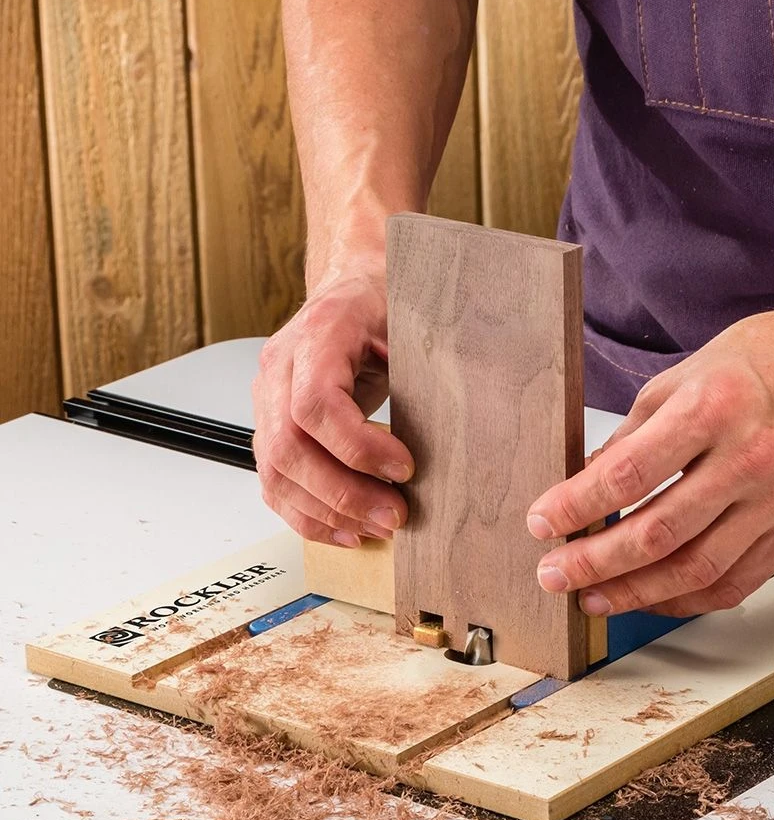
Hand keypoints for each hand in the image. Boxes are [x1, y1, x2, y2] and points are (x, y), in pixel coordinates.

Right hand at [252, 269, 413, 545]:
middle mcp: (279, 369)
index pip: (315, 404)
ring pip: (276, 474)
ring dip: (328, 512)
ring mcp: (266, 401)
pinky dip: (309, 516)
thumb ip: (425, 367)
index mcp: (317, 335)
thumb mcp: (411, 322)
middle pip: (289, 448)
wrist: (354, 289)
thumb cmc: (384, 305)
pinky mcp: (270, 429)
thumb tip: (460, 427)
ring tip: (376, 528)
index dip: (358, 447)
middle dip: (344, 493)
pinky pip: (274, 484)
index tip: (404, 468)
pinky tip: (346, 530)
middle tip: (394, 515)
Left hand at [527, 305, 773, 615]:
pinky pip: (735, 582)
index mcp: (712, 410)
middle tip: (555, 574)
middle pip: (657, 533)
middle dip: (594, 562)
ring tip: (593, 598)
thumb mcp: (683, 376)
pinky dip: (688, 599)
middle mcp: (747, 461)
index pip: (627, 474)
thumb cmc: (770, 359)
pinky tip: (653, 598)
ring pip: (695, 569)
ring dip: (635, 593)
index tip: (543, 522)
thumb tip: (589, 482)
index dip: (576, 506)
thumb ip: (634, 435)